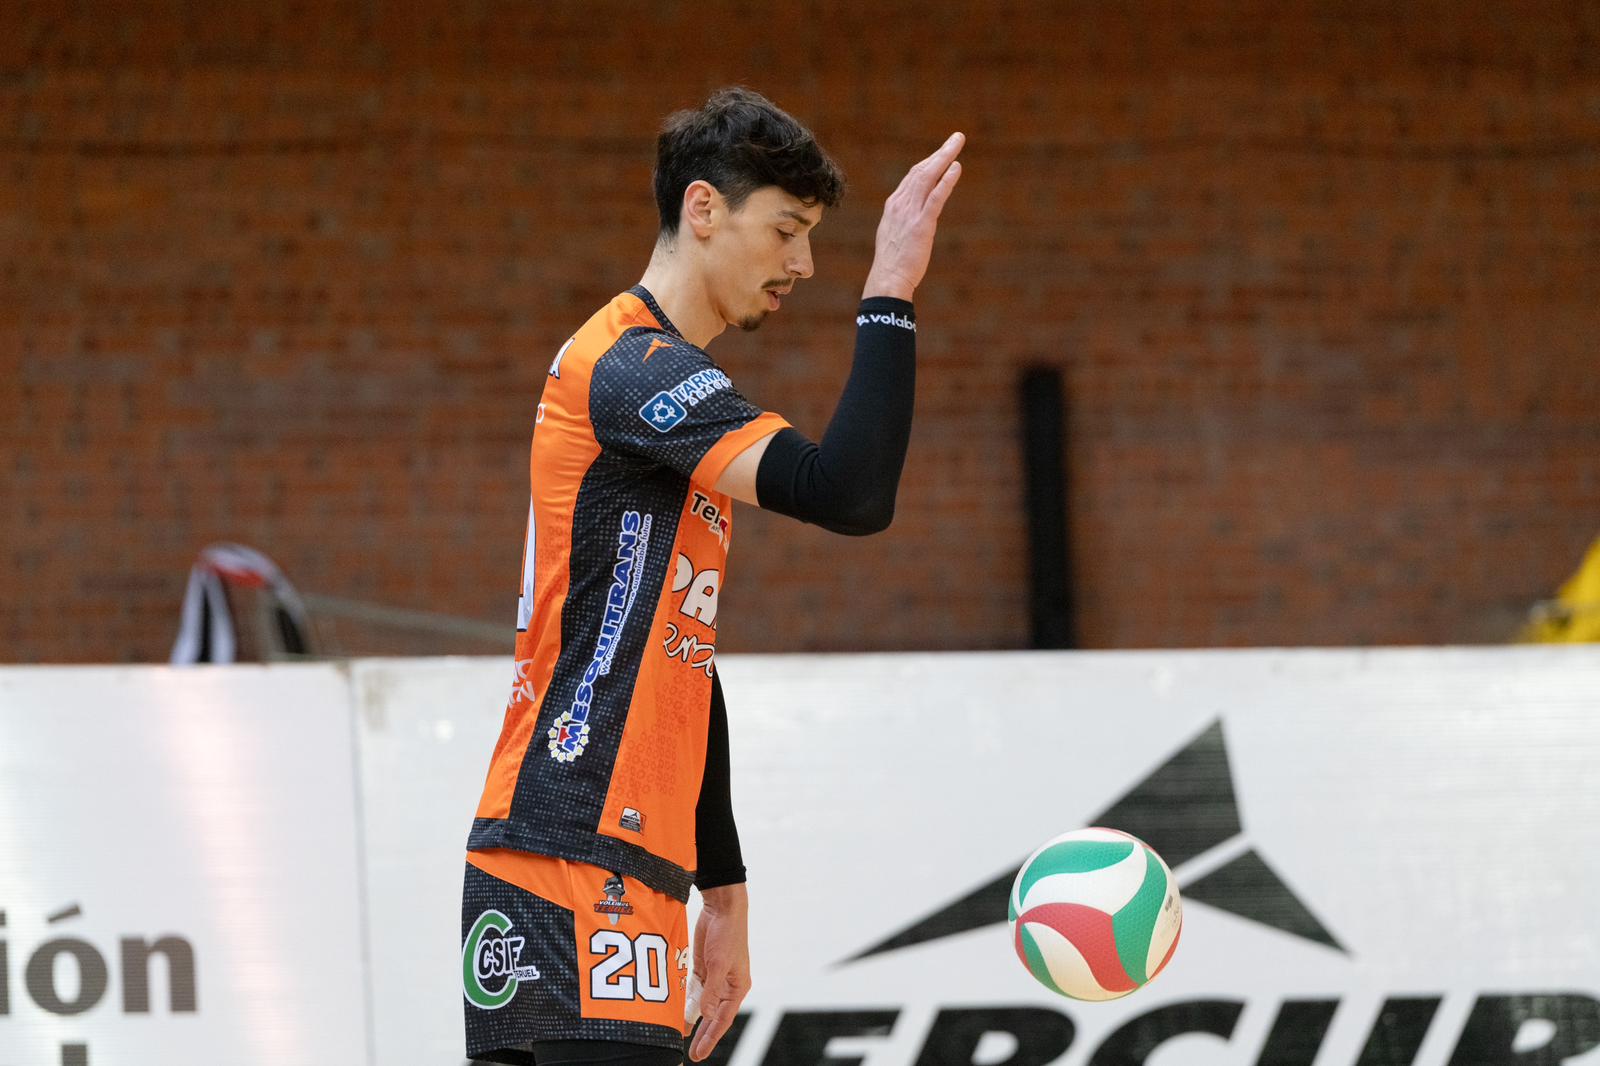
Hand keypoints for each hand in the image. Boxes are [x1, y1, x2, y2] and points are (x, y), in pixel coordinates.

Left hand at [688, 884, 750, 1061]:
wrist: (722, 908)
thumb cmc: (728, 934)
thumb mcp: (719, 964)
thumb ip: (711, 990)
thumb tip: (706, 1014)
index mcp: (738, 987)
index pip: (723, 1019)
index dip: (711, 1037)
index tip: (700, 1053)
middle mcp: (727, 985)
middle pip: (714, 1016)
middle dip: (704, 1034)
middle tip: (693, 1054)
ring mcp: (714, 977)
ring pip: (702, 1005)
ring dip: (693, 1019)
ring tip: (682, 1037)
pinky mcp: (703, 968)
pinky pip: (694, 990)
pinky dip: (687, 1001)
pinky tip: (678, 1013)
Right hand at [863, 132, 965, 301]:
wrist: (888, 279)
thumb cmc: (893, 263)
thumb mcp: (896, 235)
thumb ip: (905, 220)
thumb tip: (915, 217)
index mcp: (894, 205)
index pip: (913, 176)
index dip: (931, 161)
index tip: (944, 152)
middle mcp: (900, 204)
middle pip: (922, 170)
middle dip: (940, 152)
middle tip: (957, 138)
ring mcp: (910, 213)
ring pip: (928, 177)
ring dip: (945, 157)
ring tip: (958, 143)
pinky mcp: (921, 224)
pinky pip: (936, 197)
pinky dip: (947, 180)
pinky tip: (956, 167)